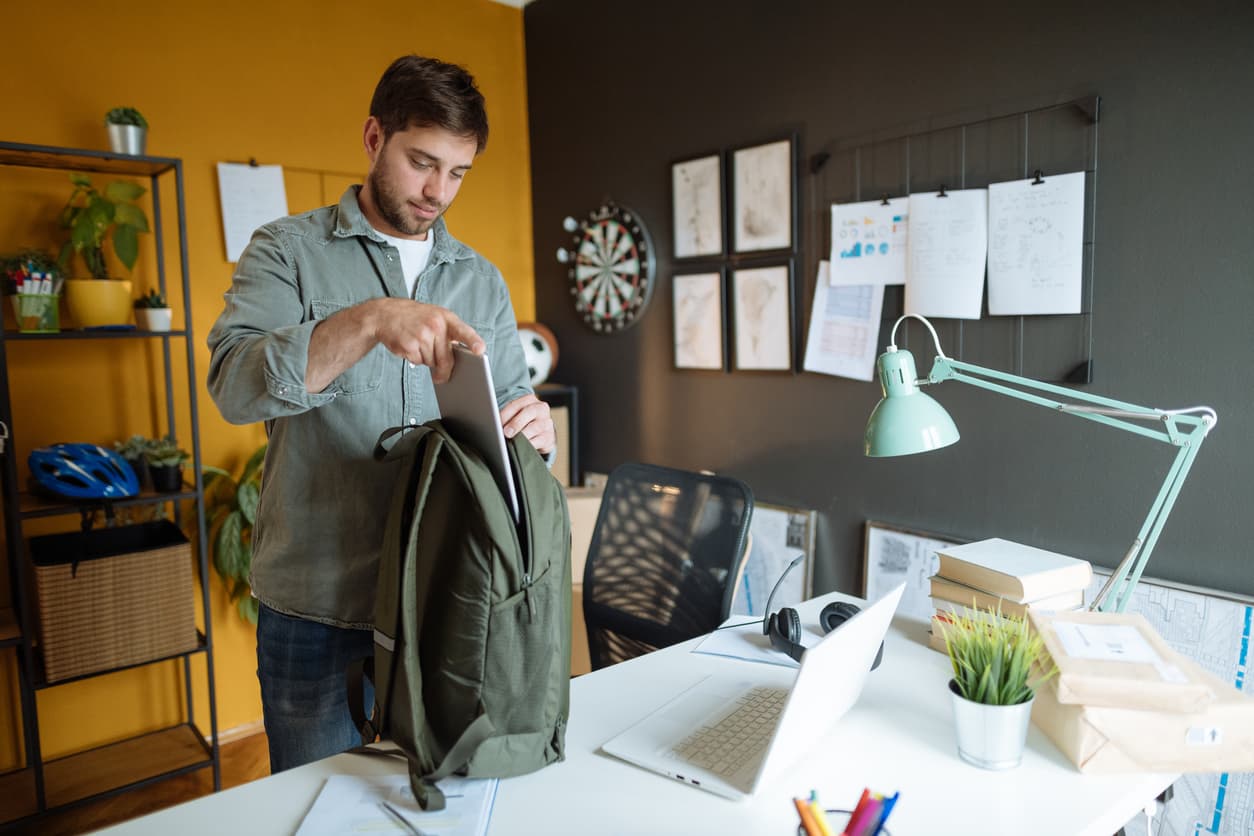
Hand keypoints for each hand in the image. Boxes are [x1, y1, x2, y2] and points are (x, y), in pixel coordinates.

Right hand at [369, 299, 484, 383]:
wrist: (385, 314)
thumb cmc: (416, 318)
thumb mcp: (436, 316)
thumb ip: (450, 333)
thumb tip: (458, 360)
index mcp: (446, 318)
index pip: (464, 331)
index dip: (473, 341)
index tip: (480, 351)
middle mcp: (435, 325)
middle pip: (446, 358)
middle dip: (444, 369)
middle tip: (442, 377)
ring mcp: (421, 334)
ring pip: (431, 362)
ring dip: (426, 359)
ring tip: (418, 345)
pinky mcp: (409, 345)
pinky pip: (418, 362)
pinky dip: (415, 359)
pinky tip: (410, 347)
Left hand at [499, 394, 554, 453]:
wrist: (540, 434)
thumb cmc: (523, 424)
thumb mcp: (515, 416)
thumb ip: (507, 418)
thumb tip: (495, 426)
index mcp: (530, 400)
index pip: (517, 404)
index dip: (506, 414)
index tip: (497, 422)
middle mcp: (541, 408)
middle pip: (529, 412)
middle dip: (516, 423)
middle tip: (506, 433)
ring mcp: (547, 422)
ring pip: (535, 427)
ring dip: (522, 435)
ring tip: (513, 441)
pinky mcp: (549, 437)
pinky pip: (539, 440)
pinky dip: (529, 444)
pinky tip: (522, 447)